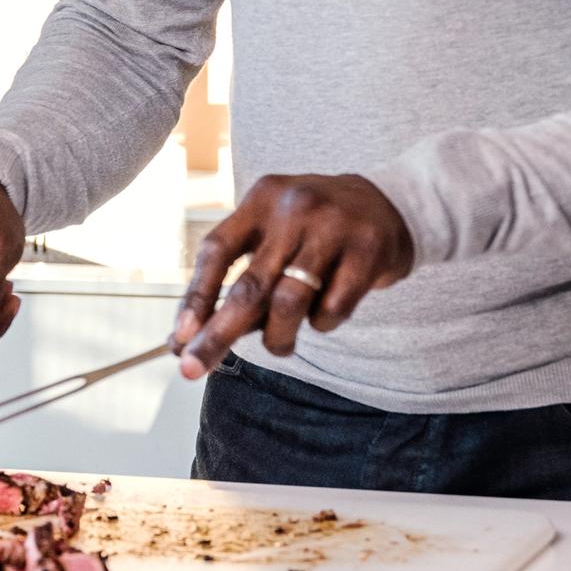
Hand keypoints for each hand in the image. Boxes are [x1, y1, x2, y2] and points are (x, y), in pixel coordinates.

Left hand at [174, 174, 415, 377]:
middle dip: (218, 334)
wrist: (390, 203)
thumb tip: (183, 339)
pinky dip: (322, 324)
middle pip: (249, 285)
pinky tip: (324, 315)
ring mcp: (333, 227)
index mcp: (261, 200)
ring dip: (277, 338)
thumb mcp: (272, 235)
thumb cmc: (315, 230)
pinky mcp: (368, 250)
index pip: (217, 250)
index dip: (195, 297)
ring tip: (280, 346)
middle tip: (194, 370)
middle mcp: (294, 208)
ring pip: (290, 302)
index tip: (180, 338)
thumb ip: (234, 280)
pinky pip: (333, 308)